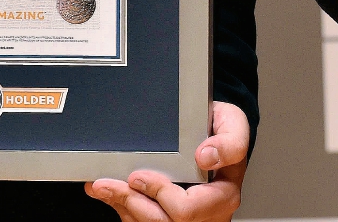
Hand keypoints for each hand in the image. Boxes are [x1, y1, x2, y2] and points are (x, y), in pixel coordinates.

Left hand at [85, 101, 249, 221]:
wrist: (217, 136)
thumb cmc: (222, 132)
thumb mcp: (234, 125)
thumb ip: (230, 141)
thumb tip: (206, 157)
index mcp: (224, 195)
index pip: (187, 209)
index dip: (159, 194)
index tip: (138, 175)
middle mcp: (207, 214)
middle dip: (131, 202)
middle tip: (108, 183)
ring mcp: (190, 220)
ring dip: (123, 207)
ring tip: (103, 187)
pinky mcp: (171, 219)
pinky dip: (124, 209)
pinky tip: (113, 194)